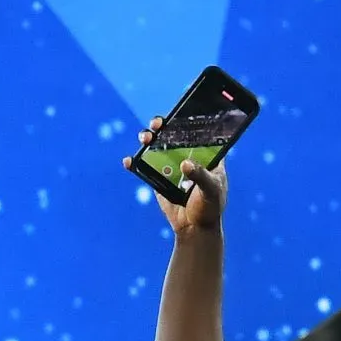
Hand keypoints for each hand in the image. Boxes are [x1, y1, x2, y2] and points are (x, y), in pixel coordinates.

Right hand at [128, 119, 227, 233]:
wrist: (194, 228)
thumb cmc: (210, 206)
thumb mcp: (211, 189)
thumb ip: (200, 176)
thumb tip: (184, 164)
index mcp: (206, 154)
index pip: (198, 131)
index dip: (189, 120)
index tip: (180, 112)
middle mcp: (188, 156)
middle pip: (175, 135)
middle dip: (165, 126)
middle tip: (159, 123)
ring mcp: (172, 166)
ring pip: (159, 148)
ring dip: (150, 140)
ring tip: (145, 137)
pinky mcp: (159, 179)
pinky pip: (146, 168)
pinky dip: (136, 163)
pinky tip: (129, 160)